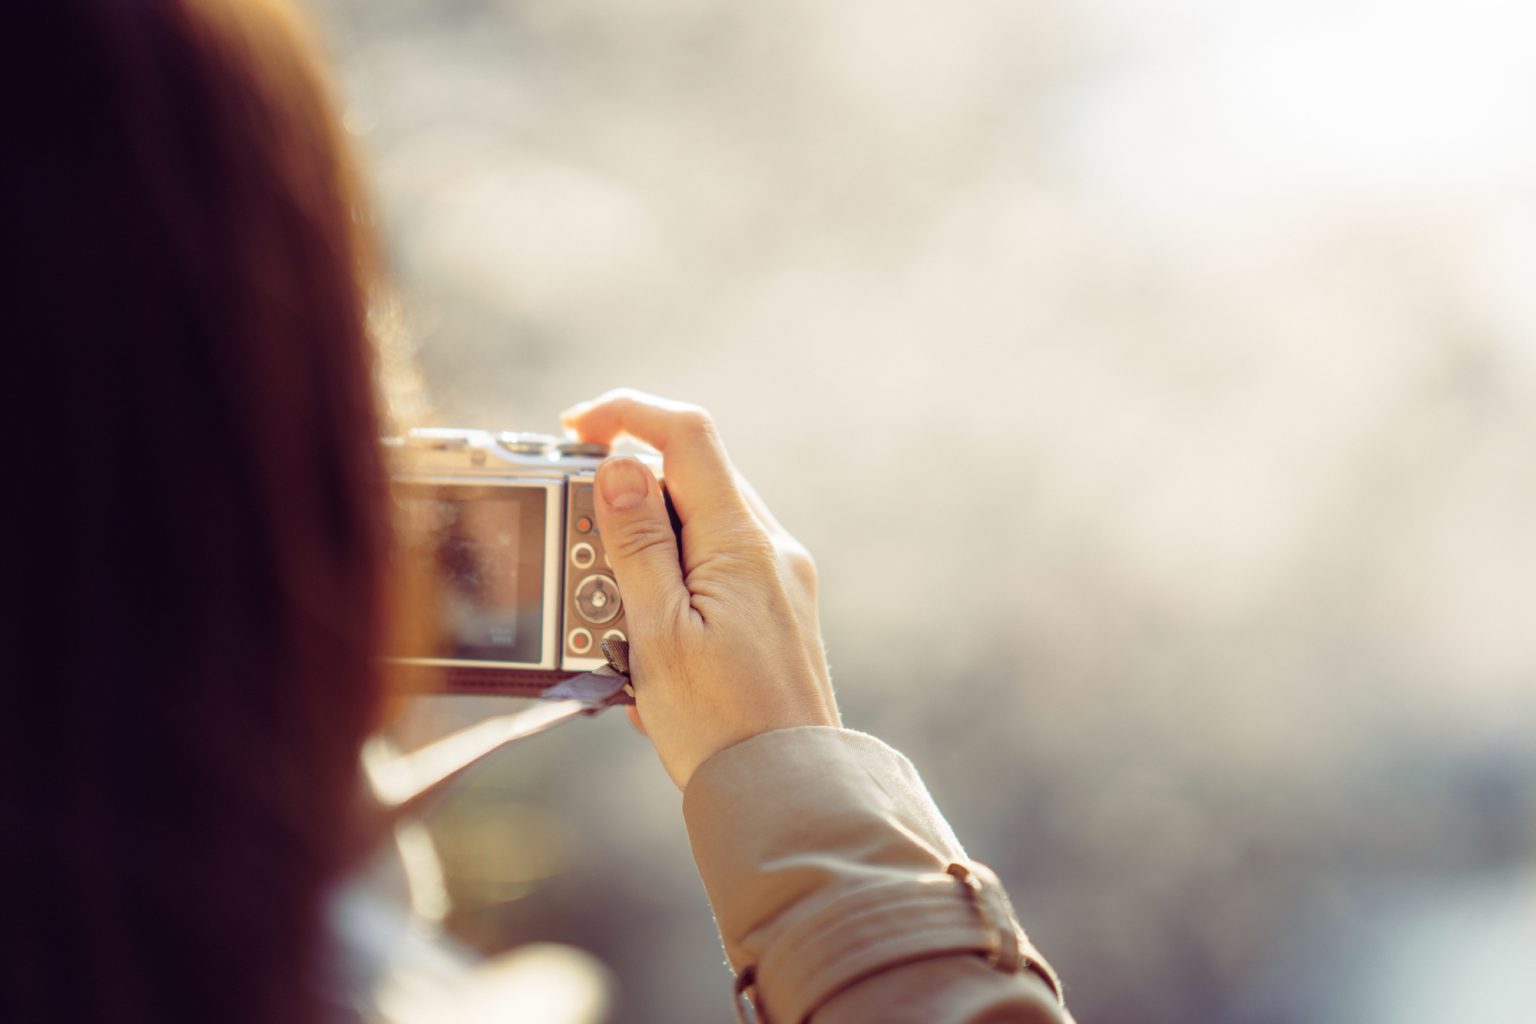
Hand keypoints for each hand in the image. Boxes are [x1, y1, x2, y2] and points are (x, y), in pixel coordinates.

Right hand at [561, 389, 838, 789]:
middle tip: (578, 544)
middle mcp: (772, 551)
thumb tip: (622, 464)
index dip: (627, 413)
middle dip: (626, 496)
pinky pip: (715, 570)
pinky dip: (670, 585)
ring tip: (611, 620)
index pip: (688, 436)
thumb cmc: (720, 727)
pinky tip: (645, 645)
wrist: (786, 794)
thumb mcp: (657, 634)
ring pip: (699, 526)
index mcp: (743, 543)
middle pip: (690, 478)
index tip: (574, 427)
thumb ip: (638, 544)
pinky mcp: (776, 613)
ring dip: (644, 549)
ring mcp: (780, 581)